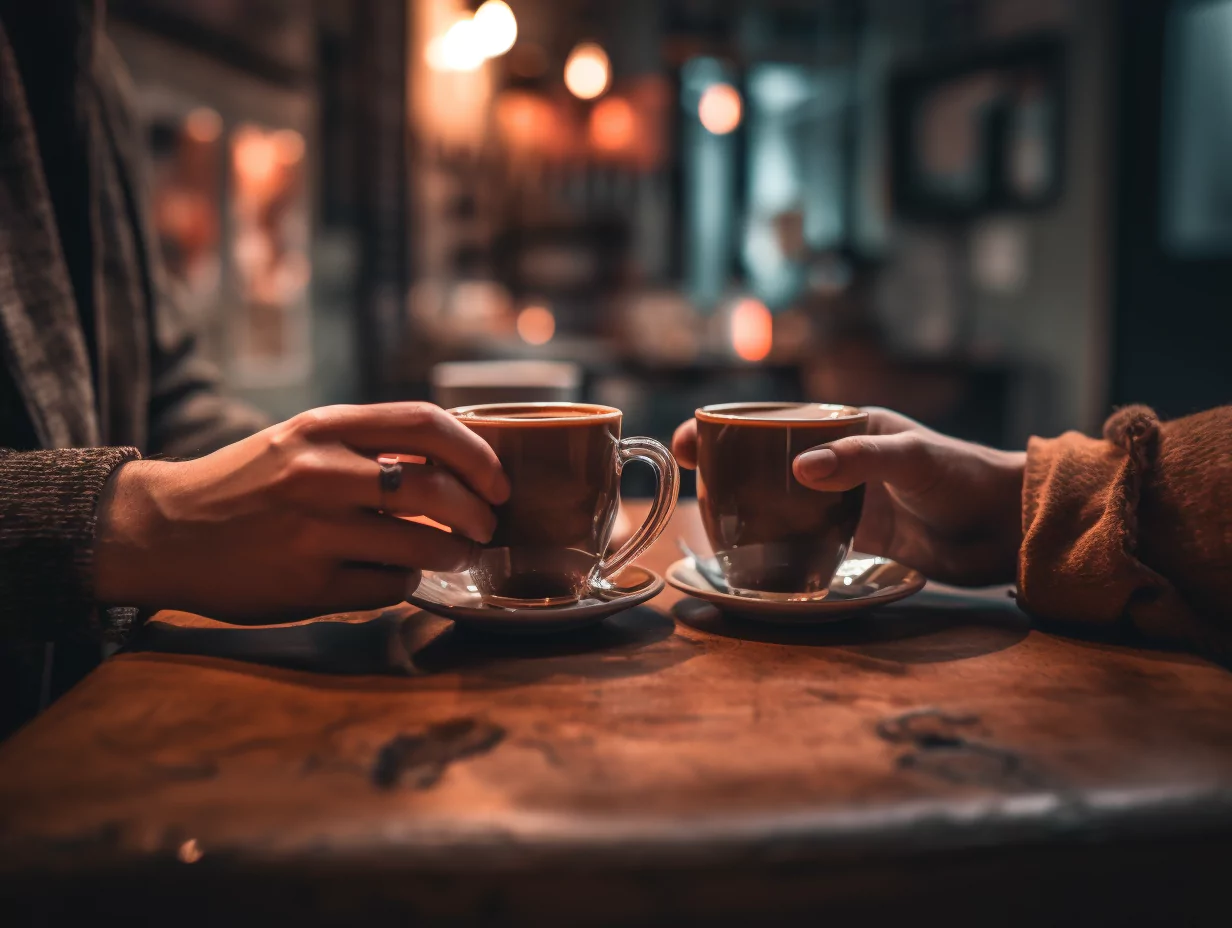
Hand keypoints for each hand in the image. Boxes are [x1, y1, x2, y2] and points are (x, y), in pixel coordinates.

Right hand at [95, 403, 509, 620]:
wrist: (162, 531)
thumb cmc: (246, 484)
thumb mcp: (302, 441)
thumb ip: (368, 443)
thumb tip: (455, 461)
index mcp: (323, 428)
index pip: (426, 425)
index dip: (478, 454)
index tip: (499, 480)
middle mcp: (319, 474)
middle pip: (435, 489)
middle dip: (478, 512)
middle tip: (488, 526)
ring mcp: (313, 533)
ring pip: (421, 546)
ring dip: (452, 554)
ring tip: (455, 554)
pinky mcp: (307, 586)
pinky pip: (388, 588)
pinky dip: (406, 583)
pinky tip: (397, 576)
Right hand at [671, 408, 1024, 585]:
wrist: (1006, 529)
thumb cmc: (964, 478)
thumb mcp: (913, 458)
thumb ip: (860, 460)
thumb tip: (799, 471)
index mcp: (847, 428)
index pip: (774, 422)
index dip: (727, 428)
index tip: (688, 441)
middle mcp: (838, 462)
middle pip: (765, 462)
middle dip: (723, 468)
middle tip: (685, 481)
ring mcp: (843, 502)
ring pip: (778, 502)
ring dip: (744, 508)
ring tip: (707, 520)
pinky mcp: (853, 539)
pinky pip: (803, 539)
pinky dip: (775, 545)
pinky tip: (750, 557)